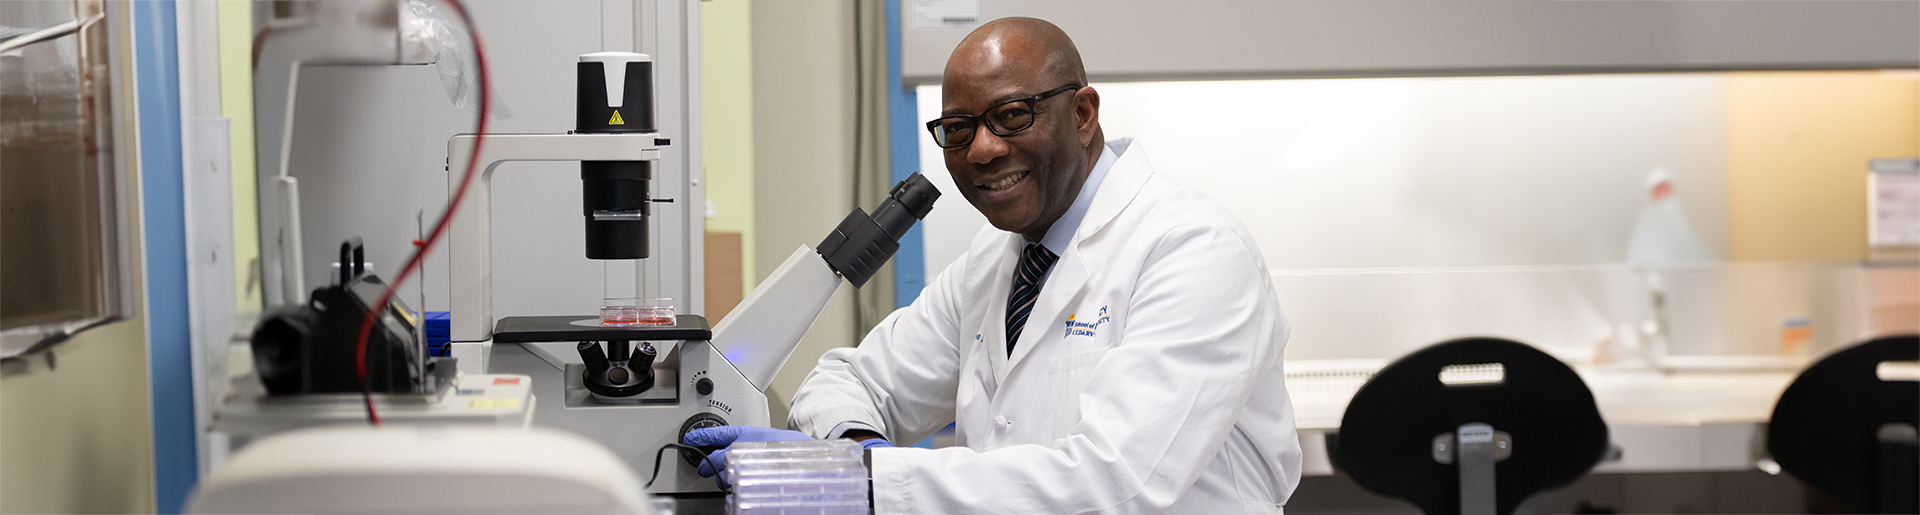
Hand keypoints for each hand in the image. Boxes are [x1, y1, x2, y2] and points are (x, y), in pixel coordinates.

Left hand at [684, 426, 813, 486]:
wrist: (808, 462)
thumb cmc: (792, 448)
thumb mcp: (770, 437)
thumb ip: (750, 441)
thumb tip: (733, 446)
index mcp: (747, 435)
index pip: (717, 433)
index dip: (701, 435)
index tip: (691, 437)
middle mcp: (742, 451)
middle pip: (714, 459)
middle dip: (706, 465)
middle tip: (703, 468)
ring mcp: (743, 469)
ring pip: (722, 477)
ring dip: (721, 479)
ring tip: (727, 479)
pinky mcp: (747, 485)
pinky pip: (734, 489)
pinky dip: (735, 489)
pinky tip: (740, 487)